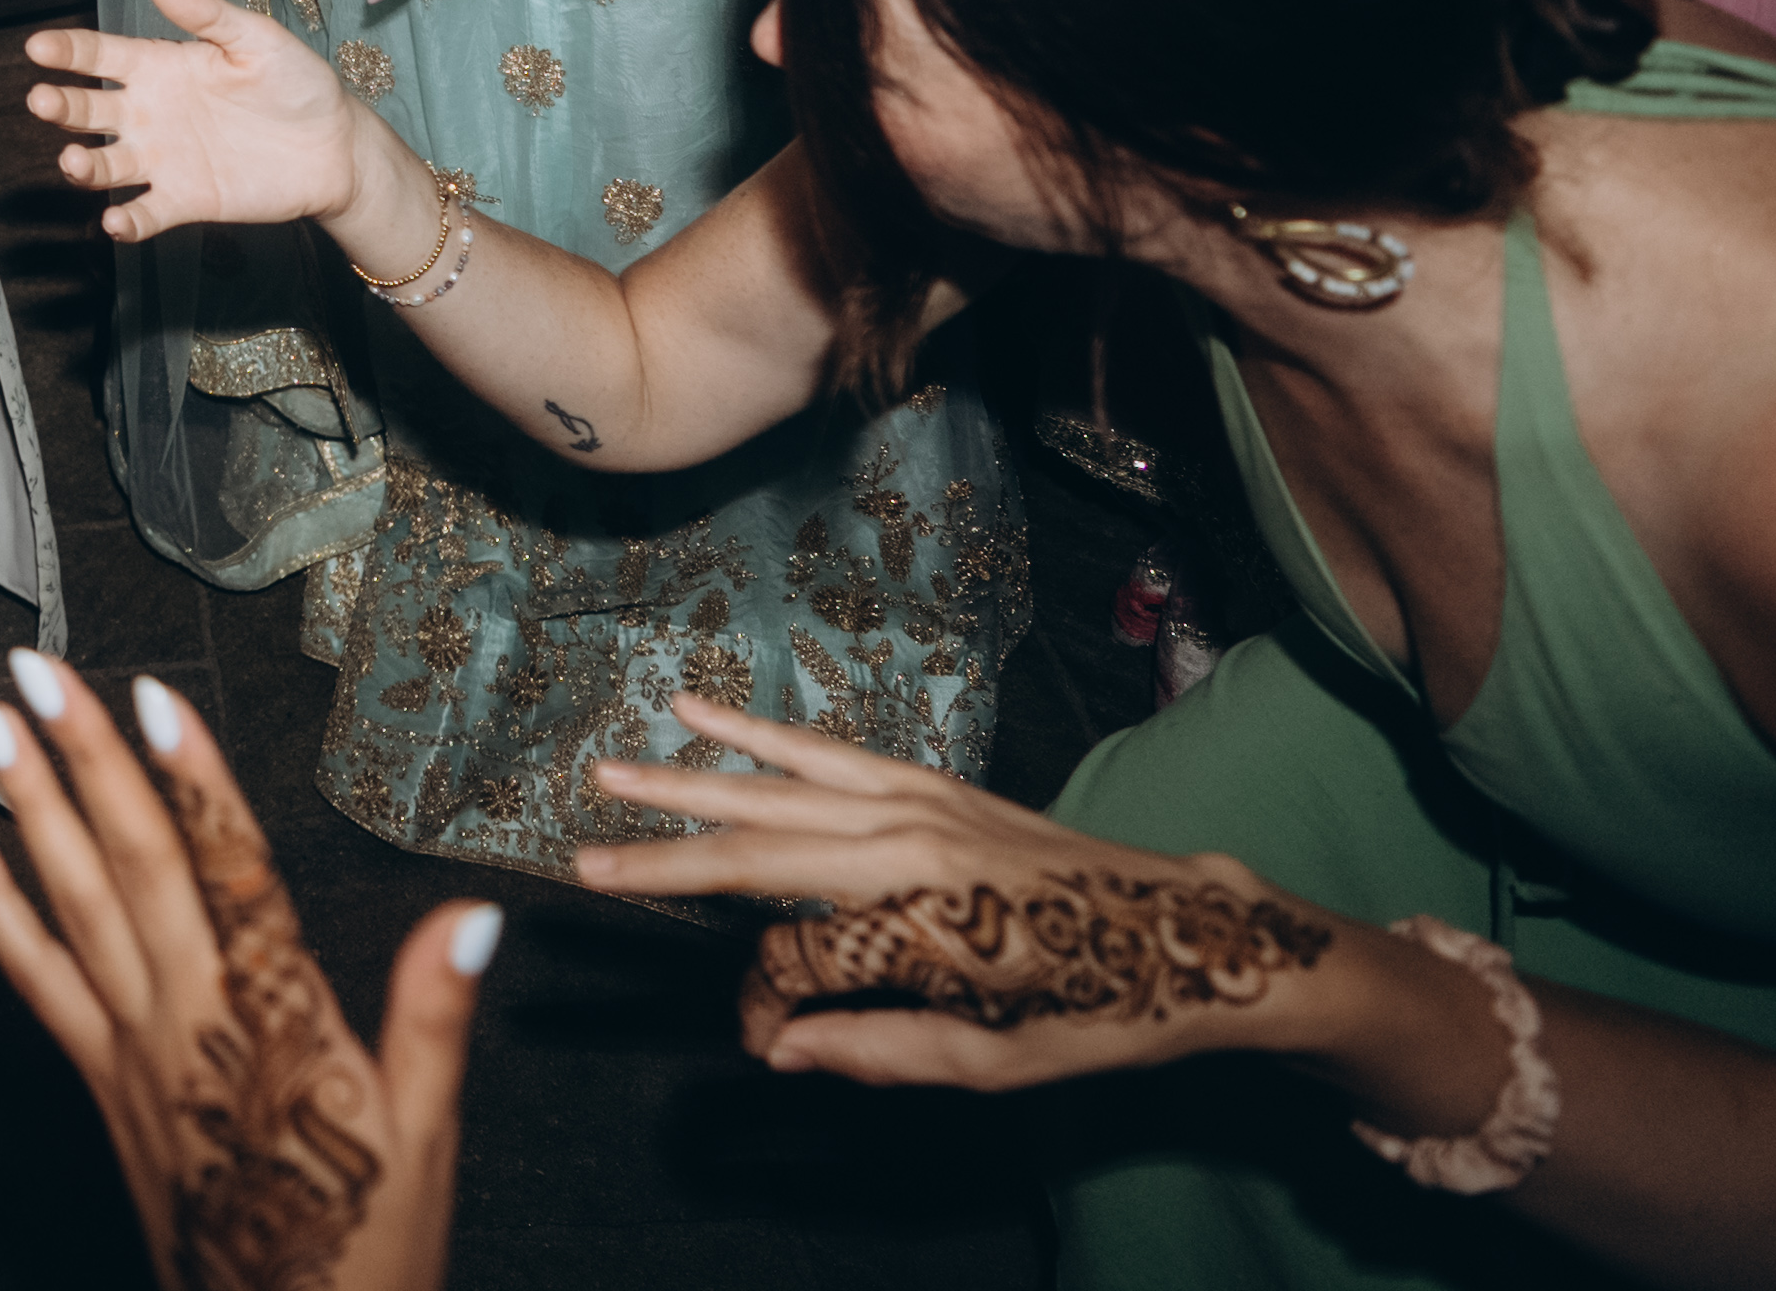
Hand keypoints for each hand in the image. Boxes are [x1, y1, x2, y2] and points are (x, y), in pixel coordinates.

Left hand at [0, 656, 484, 1290]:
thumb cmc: (362, 1241)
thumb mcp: (421, 1134)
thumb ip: (433, 1015)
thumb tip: (474, 916)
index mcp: (271, 1018)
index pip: (231, 872)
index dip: (195, 779)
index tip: (154, 695)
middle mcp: (184, 1019)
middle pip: (129, 866)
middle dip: (83, 760)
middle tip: (35, 669)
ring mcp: (128, 1047)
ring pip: (68, 906)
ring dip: (25, 807)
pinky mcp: (96, 1077)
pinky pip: (31, 977)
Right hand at [27, 0, 369, 242]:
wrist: (335, 148)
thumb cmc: (298, 84)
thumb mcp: (257, 39)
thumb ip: (209, 15)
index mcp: (160, 66)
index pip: (100, 56)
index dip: (66, 51)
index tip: (37, 46)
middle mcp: (150, 114)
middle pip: (88, 111)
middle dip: (60, 107)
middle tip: (42, 102)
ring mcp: (163, 160)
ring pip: (106, 165)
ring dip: (84, 167)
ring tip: (76, 163)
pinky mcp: (183, 201)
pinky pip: (144, 213)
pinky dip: (125, 220)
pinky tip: (116, 220)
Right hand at [569, 693, 1339, 1090]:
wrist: (1194, 933)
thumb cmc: (1100, 1011)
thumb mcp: (997, 1063)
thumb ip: (878, 1051)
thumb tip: (777, 1047)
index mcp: (922, 925)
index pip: (795, 965)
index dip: (764, 1009)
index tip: (765, 1042)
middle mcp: (910, 847)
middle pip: (761, 851)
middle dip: (666, 860)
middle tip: (581, 864)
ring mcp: (921, 802)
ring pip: (780, 788)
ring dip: (689, 780)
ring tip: (613, 770)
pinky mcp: (934, 783)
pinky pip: (829, 752)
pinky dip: (761, 732)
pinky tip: (704, 710)